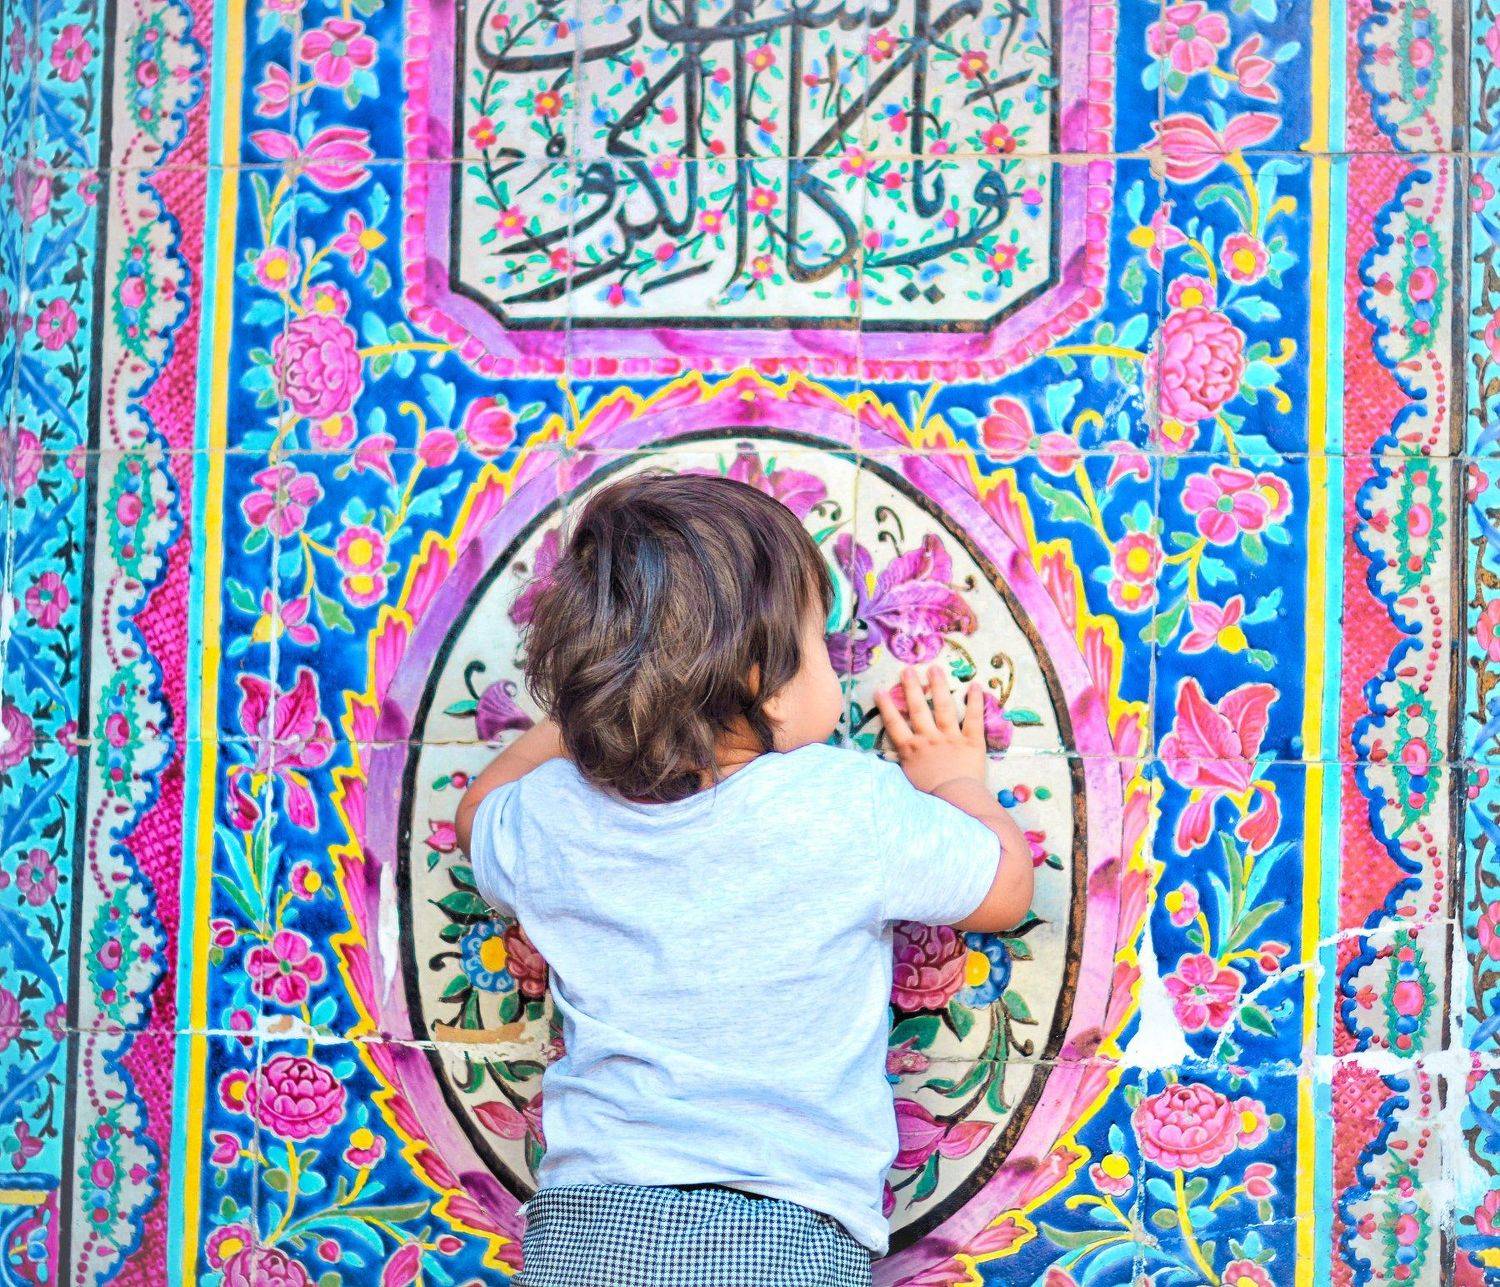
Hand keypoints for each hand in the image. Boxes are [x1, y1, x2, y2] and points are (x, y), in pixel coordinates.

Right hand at [873, 665, 987, 794]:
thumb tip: (884, 764)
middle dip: (911, 688)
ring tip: (935, 669)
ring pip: (944, 708)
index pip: (894, 724)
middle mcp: (928, 739)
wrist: (954, 803)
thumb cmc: (928, 799)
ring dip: (938, 687)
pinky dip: (975, 702)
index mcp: (911, 750)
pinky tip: (975, 686)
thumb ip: (900, 767)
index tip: (880, 690)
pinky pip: (974, 719)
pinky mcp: (972, 742)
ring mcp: (951, 738)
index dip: (886, 707)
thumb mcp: (905, 783)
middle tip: (907, 670)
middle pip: (918, 709)